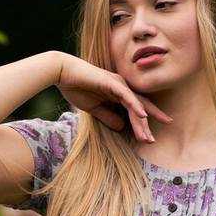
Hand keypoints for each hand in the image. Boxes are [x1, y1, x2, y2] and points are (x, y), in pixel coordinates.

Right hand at [54, 53, 172, 144]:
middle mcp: (122, 88)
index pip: (135, 110)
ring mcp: (118, 84)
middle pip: (140, 108)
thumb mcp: (94, 109)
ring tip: (147, 137)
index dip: (143, 123)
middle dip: (146, 126)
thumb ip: (108, 117)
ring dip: (141, 122)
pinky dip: (135, 105)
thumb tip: (122, 128)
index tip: (150, 138)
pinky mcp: (112, 82)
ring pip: (135, 105)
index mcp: (118, 94)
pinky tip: (143, 116)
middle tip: (152, 142)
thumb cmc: (76, 88)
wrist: (62, 73)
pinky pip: (127, 95)